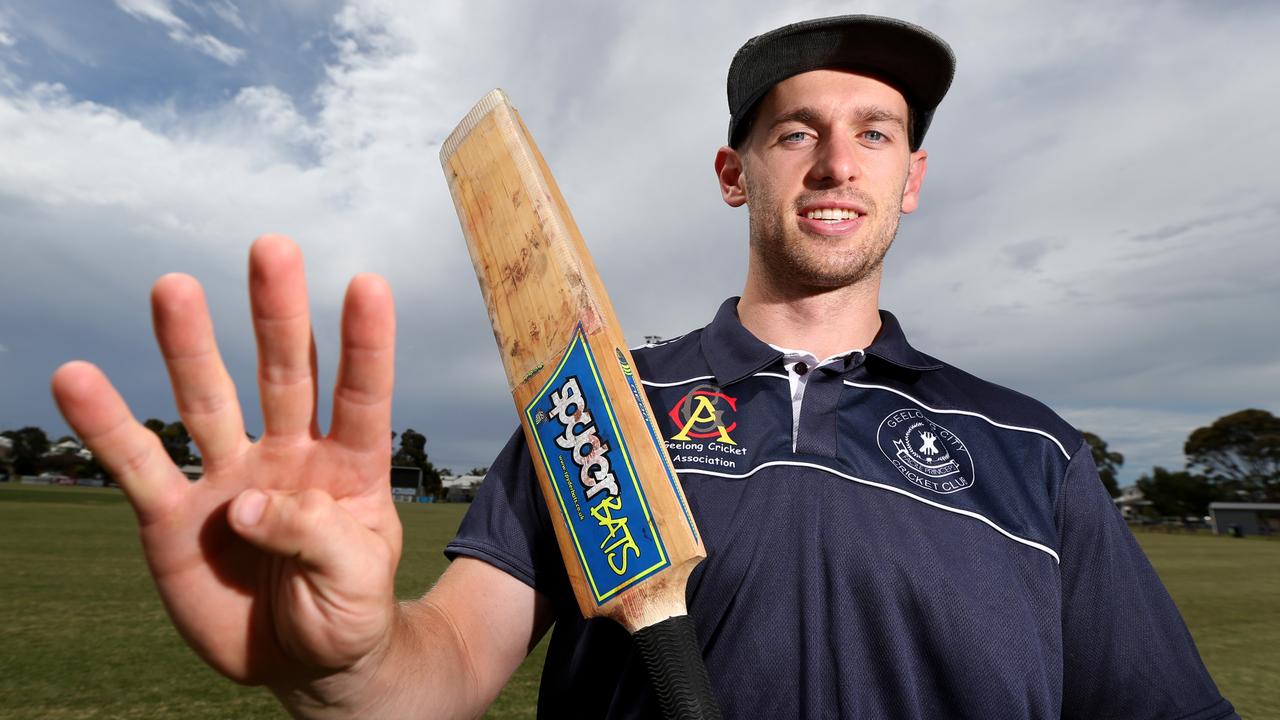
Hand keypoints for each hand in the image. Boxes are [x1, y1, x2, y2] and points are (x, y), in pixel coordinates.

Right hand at [51, 235, 400, 687]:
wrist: (300, 660)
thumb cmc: (347, 612)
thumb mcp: (357, 582)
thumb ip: (315, 536)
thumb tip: (245, 503)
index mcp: (350, 466)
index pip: (361, 394)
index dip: (365, 343)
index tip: (367, 283)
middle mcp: (288, 455)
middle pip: (285, 374)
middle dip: (278, 314)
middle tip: (272, 247)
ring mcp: (228, 477)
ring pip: (207, 401)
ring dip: (189, 347)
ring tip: (174, 287)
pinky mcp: (173, 515)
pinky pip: (137, 464)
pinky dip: (107, 425)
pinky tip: (76, 379)